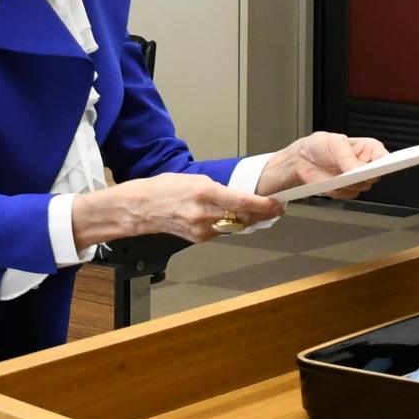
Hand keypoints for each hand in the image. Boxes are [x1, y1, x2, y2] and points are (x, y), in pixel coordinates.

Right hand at [76, 173, 284, 246]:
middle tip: (276, 208)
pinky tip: (232, 218)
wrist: (141, 208)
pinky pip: (221, 231)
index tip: (278, 204)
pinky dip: (229, 225)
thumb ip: (220, 189)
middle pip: (242, 218)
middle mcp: (204, 214)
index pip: (242, 202)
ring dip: (247, 220)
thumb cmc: (166, 188)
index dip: (264, 205)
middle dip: (261, 214)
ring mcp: (201, 229)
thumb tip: (241, 197)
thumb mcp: (196, 179)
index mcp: (205, 193)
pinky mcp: (198, 239)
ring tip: (258, 212)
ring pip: (234, 226)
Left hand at [257, 131, 388, 198]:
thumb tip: (358, 168)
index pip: (384, 156)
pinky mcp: (345, 190)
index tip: (384, 165)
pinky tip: (330, 183)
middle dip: (364, 175)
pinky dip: (338, 191)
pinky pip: (348, 195)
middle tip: (354, 172)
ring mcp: (355, 179)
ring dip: (349, 184)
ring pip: (361, 187)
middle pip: (375, 175)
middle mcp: (364, 165)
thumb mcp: (334, 143)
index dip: (387, 162)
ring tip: (336, 176)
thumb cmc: (318, 146)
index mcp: (367, 149)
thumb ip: (347, 156)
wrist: (300, 160)